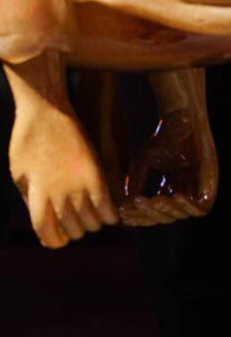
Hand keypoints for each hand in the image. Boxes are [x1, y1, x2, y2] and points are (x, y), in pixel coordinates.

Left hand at [9, 105, 118, 247]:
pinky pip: (109, 211)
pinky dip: (110, 217)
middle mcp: (58, 192)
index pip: (46, 231)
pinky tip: (106, 211)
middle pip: (73, 230)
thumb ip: (29, 198)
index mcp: (36, 192)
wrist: (44, 109)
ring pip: (92, 224)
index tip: (56, 240)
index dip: (52, 240)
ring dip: (91, 223)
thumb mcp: (18, 171)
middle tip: (73, 220)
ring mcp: (78, 184)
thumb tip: (42, 224)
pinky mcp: (95, 174)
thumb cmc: (28, 139)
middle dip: (73, 230)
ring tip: (88, 212)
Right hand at [120, 108, 217, 226]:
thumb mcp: (143, 163)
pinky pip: (202, 207)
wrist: (181, 120)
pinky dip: (187, 207)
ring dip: (167, 211)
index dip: (140, 215)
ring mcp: (198, 189)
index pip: (155, 211)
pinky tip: (174, 197)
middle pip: (168, 216)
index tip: (124, 214)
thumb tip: (125, 206)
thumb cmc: (162, 138)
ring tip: (154, 200)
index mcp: (171, 188)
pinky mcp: (211, 185)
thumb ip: (136, 184)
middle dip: (151, 214)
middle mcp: (185, 192)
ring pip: (183, 215)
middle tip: (137, 204)